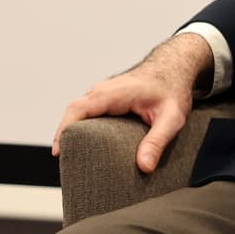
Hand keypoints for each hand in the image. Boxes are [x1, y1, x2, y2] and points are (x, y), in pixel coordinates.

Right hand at [51, 34, 211, 173]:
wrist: (176, 67)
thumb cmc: (173, 88)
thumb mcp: (171, 118)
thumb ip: (157, 141)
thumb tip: (144, 166)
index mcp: (113, 93)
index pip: (78, 109)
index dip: (64, 130)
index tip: (59, 151)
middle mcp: (103, 90)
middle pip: (73, 112)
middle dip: (65, 136)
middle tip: (67, 162)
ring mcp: (102, 93)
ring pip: (79, 112)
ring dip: (73, 131)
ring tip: (74, 157)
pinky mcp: (106, 98)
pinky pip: (87, 112)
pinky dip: (82, 127)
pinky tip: (86, 145)